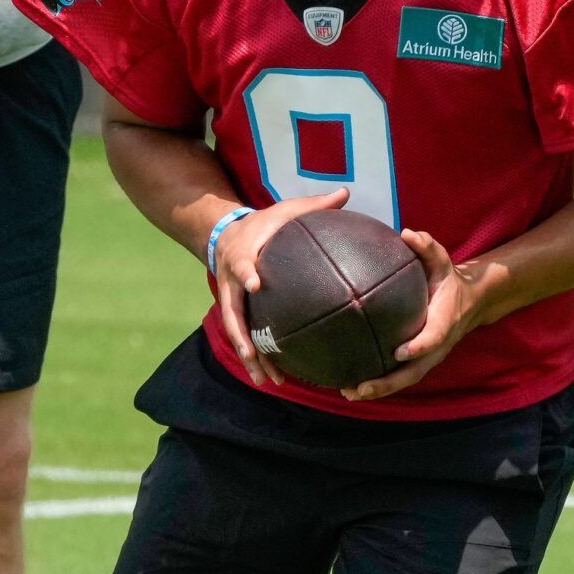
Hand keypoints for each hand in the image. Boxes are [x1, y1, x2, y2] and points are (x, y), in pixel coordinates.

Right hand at [213, 188, 349, 385]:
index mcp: (243, 254)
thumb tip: (346, 192)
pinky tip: (274, 377)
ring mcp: (232, 299)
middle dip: (243, 336)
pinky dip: (258, 358)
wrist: (228, 235)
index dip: (246, 273)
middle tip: (255, 355)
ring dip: (250, 358)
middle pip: (233, 312)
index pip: (242, 263)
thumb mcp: (284, 211)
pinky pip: (247, 337)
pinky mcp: (238, 312)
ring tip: (267, 381)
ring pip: (237, 333)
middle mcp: (232, 281)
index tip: (256, 283)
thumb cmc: (264, 224)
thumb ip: (314, 206)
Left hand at [342, 229, 484, 401]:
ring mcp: (428, 358)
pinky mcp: (418, 362)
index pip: (433, 337)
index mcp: (444, 320)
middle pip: (414, 371)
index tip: (398, 351)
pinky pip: (399, 377)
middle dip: (389, 382)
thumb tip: (408, 233)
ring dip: (379, 390)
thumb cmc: (447, 279)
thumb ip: (427, 247)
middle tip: (362, 387)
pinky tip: (350, 387)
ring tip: (350, 393)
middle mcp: (437, 346)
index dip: (418, 347)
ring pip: (405, 380)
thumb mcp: (442, 260)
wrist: (469, 302)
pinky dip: (378, 386)